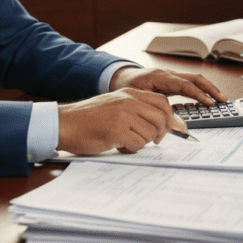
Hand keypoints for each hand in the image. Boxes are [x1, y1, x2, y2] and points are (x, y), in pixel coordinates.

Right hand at [56, 88, 188, 154]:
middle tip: (154, 141)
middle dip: (161, 133)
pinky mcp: (117, 130)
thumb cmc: (88, 118)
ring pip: (151, 133)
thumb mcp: (115, 105)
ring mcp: (123, 115)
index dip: (172, 118)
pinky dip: (132, 149)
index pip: (162, 102)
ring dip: (143, 142)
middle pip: (161, 118)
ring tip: (127, 141)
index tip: (177, 130)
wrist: (65, 123)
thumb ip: (136, 109)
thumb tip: (162, 123)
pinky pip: (138, 143)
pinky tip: (120, 145)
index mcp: (130, 93)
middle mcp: (129, 101)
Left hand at [109, 67, 227, 105]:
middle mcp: (168, 74)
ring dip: (208, 88)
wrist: (119, 77)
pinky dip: (200, 89)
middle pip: (195, 78)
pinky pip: (189, 83)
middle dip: (210, 88)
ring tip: (220, 98)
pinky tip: (207, 98)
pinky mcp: (172, 80)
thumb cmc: (126, 87)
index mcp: (160, 77)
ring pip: (194, 79)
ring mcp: (171, 76)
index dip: (198, 94)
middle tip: (222, 99)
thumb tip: (171, 121)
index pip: (184, 85)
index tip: (209, 103)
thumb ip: (154, 107)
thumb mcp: (138, 98)